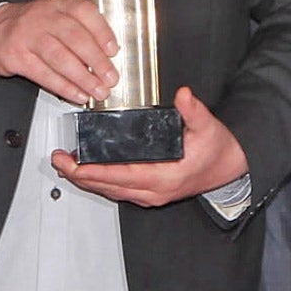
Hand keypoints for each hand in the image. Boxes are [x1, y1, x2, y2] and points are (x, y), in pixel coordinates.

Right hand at [0, 0, 118, 106]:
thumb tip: (107, 55)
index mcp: (59, 4)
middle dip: (97, 61)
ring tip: (97, 90)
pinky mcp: (17, 56)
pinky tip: (77, 94)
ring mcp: (29, 36)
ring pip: (60, 57)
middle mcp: (44, 17)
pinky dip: (63, 87)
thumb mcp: (57, 16)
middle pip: (75, 37)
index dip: (102, 32)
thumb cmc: (32, 26)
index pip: (84, 11)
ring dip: (83, 78)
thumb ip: (82, 29)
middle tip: (110, 77)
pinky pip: (44, 74)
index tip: (114, 50)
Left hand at [51, 87, 247, 207]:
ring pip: (111, 192)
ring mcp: (151, 195)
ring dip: (87, 181)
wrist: (231, 169)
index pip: (119, 176)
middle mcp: (154, 191)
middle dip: (79, 175)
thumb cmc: (218, 151)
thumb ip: (193, 110)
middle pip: (108, 187)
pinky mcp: (151, 194)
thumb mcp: (208, 127)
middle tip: (58, 161)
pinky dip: (100, 183)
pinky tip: (89, 175)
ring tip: (66, 167)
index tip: (73, 163)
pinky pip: (119, 192)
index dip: (93, 171)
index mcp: (164, 177)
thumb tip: (183, 94)